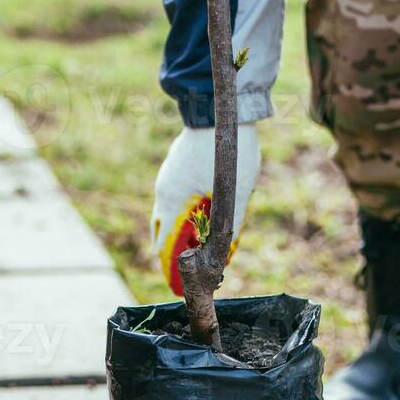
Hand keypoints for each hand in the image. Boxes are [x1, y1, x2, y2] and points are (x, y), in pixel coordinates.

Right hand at [151, 123, 258, 295]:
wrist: (219, 110)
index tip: (178, 289)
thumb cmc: (229, 153)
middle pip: (162, 236)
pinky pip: (175, 200)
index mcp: (174, 205)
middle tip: (186, 272)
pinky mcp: (173, 169)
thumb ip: (229, 228)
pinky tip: (201, 214)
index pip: (166, 250)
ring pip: (168, 217)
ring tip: (198, 246)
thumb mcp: (237, 196)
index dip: (171, 272)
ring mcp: (167, 180)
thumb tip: (223, 258)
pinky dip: (183, 215)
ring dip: (180, 235)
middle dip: (173, 256)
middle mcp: (164, 195)